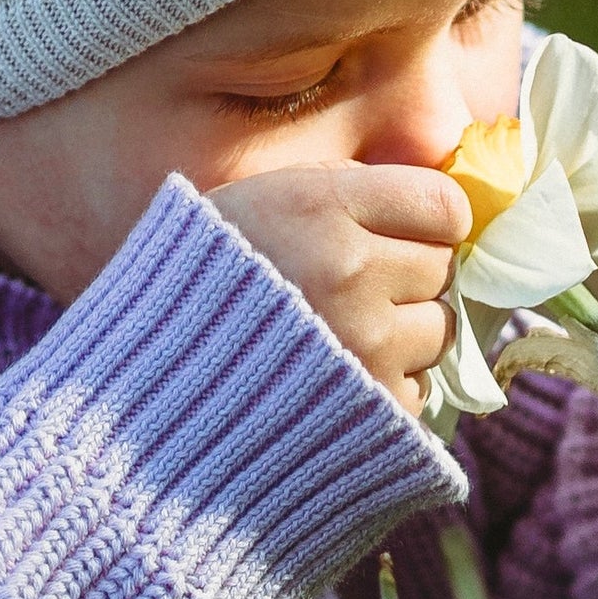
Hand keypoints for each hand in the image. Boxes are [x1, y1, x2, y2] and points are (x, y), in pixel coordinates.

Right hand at [208, 165, 467, 413]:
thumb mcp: (265, 200)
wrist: (153, 388)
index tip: (404, 233)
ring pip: (440, 329)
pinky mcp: (374, 408)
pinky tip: (339, 377)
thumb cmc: (208, 283)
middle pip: (443, 267)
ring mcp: (366, 345)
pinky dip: (390, 384)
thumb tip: (438, 207)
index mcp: (321, 207)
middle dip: (410, 275)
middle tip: (356, 289)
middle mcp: (349, 271)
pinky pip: (421, 387)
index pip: (444, 206)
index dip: (430, 220)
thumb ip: (347, 190)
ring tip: (345, 335)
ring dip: (406, 332)